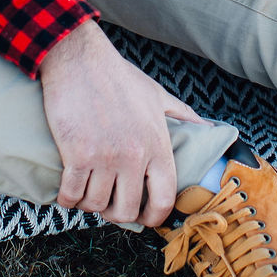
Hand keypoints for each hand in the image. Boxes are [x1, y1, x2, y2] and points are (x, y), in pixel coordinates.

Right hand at [39, 20, 202, 226]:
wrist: (78, 59)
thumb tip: (208, 128)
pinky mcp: (76, 155)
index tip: (144, 217)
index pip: (163, 199)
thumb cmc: (117, 77)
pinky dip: (68, 198)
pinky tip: (68, 189)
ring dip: (90, 204)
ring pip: (96, 206)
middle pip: (127, 210)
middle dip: (116, 213)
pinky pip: (72, 195)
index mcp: (157, 144)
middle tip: (109, 203)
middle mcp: (134, 156)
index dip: (154, 217)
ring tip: (87, 192)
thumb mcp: (157, 95)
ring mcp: (105, 157)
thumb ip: (182, 116)